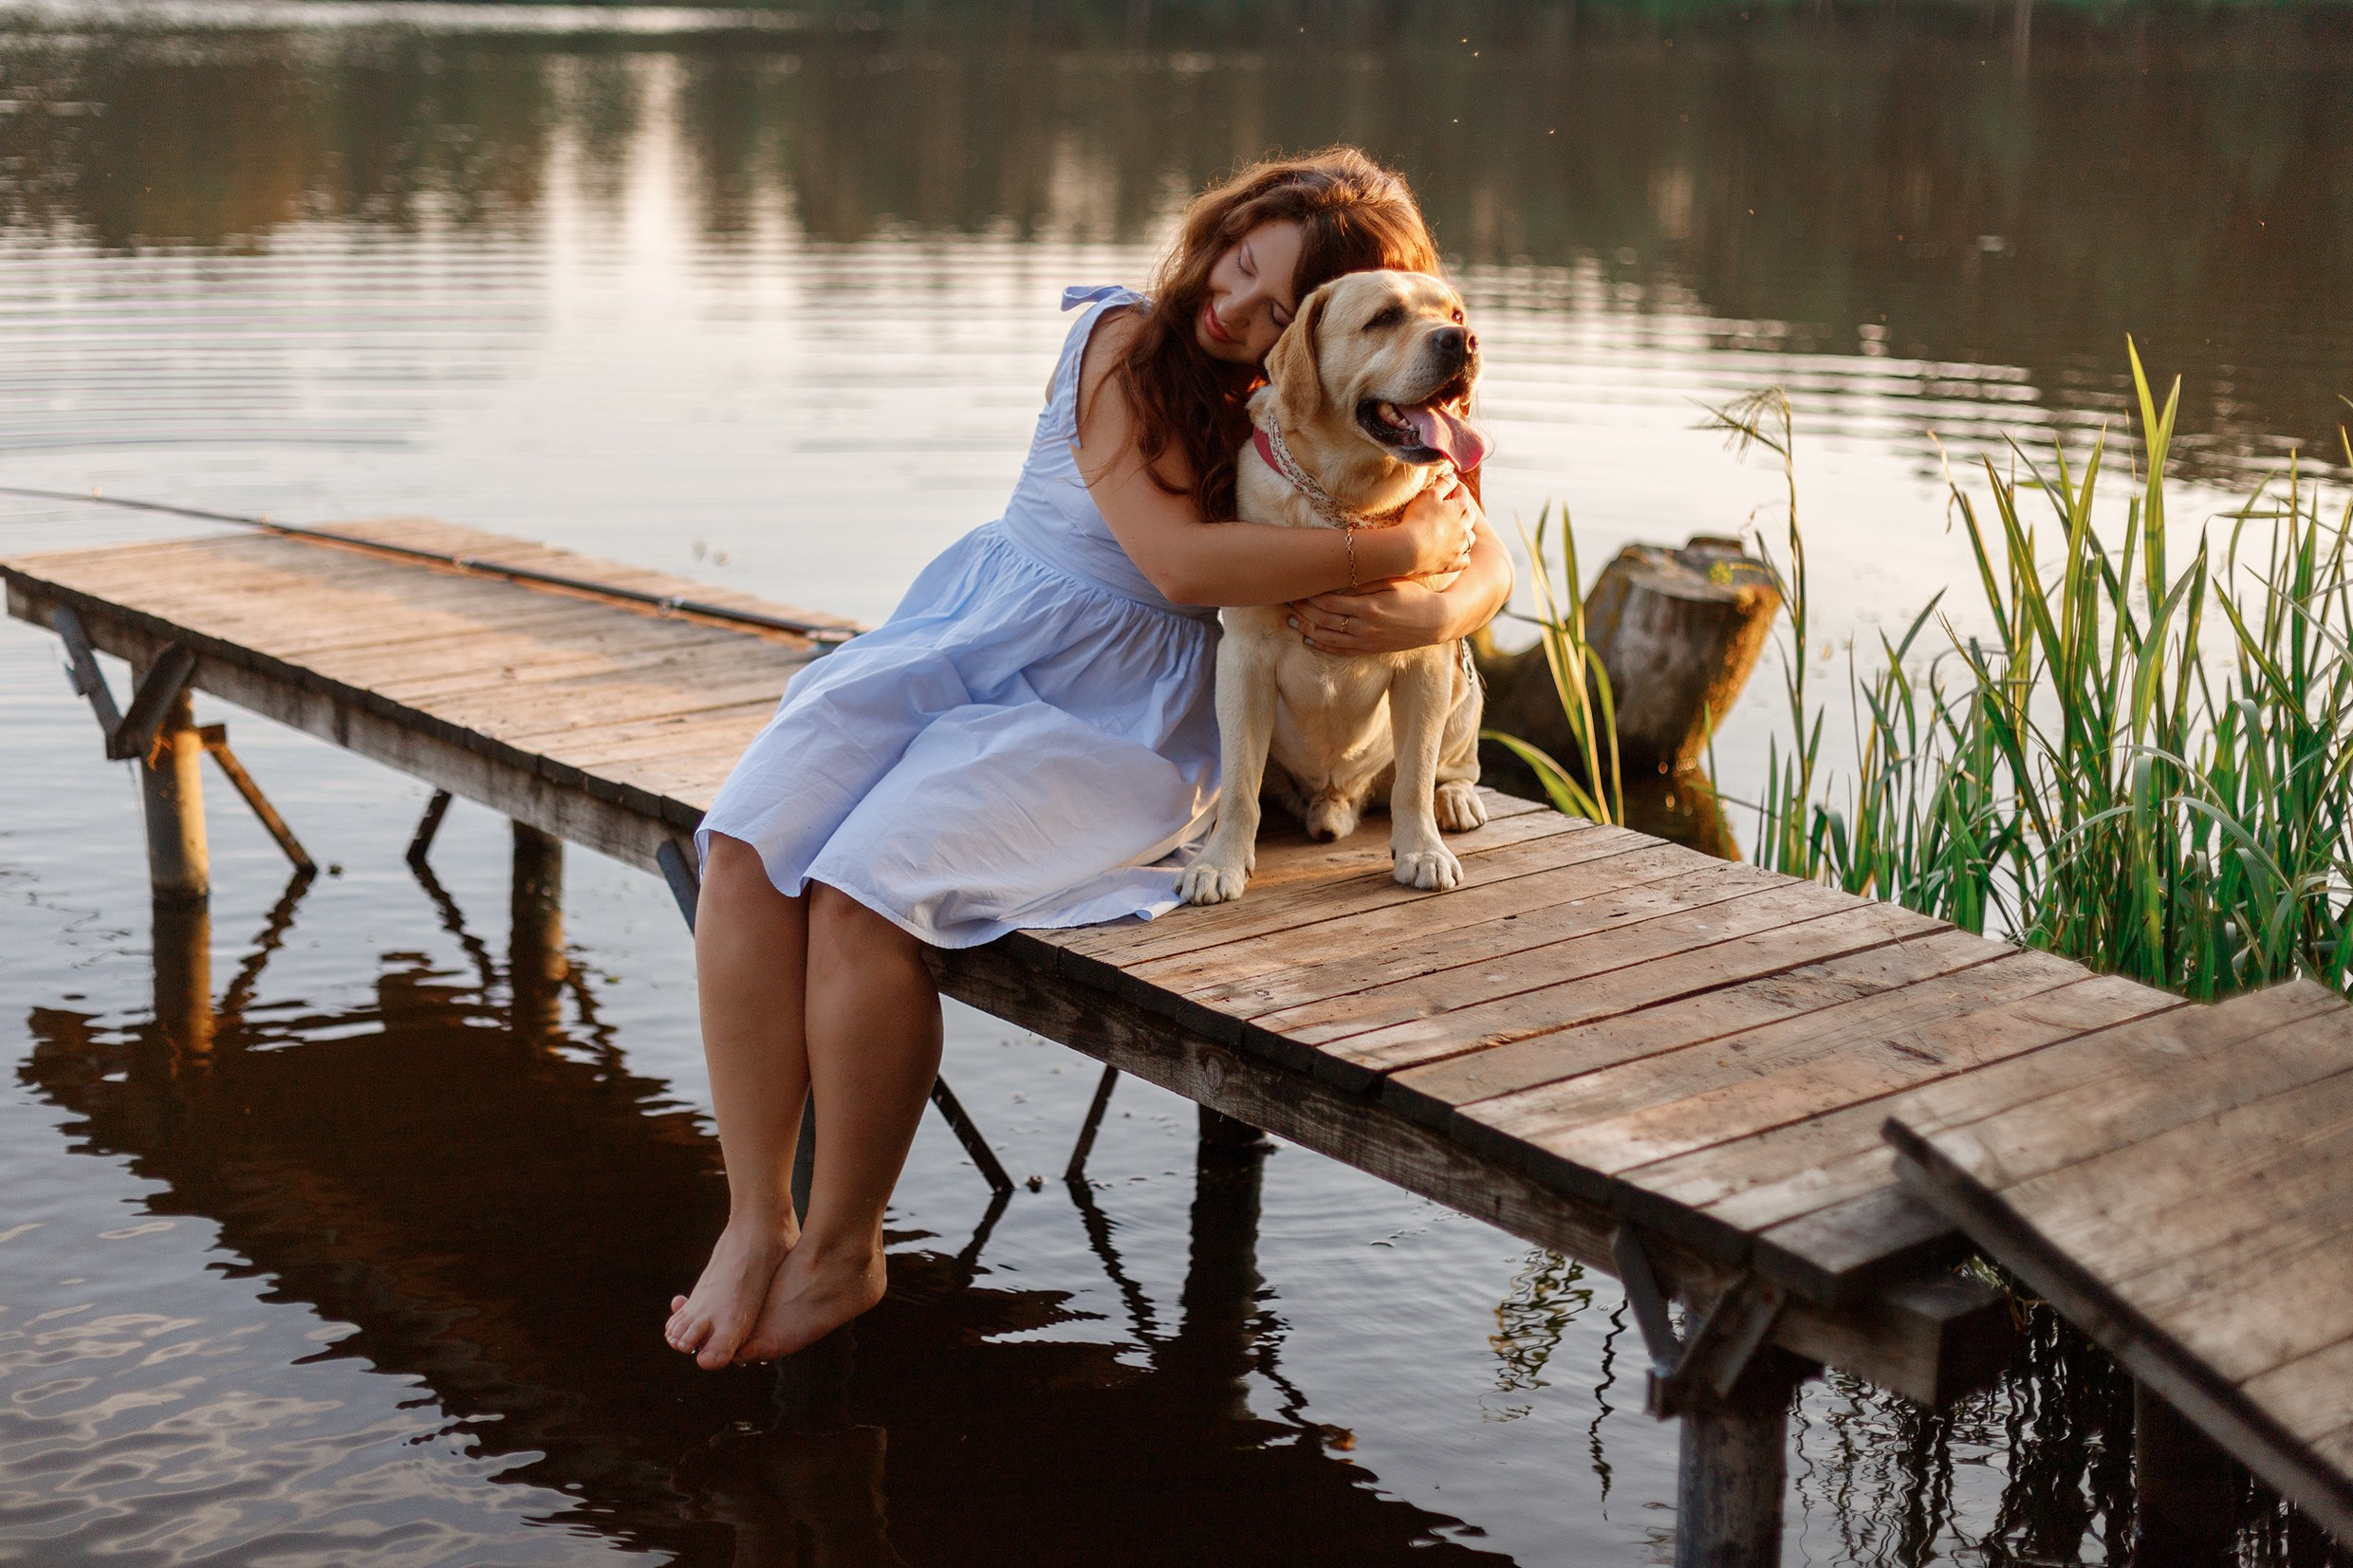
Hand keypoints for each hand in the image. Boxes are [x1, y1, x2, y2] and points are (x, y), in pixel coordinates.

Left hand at [1288, 578, 1457, 654]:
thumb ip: (1366, 580)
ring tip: (1292, 621)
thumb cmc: (1413, 595)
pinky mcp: (1368, 650)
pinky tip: (1308, 640)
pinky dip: (1321, 647)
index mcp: (1369, 607)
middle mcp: (1364, 627)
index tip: (1298, 588)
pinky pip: (1339, 651)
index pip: (1329, 603)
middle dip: (1303, 611)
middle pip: (1323, 621)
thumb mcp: (1393, 581)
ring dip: (1306, 630)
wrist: (1434, 622)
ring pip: (1327, 639)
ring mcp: (1366, 641)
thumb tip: (1340, 575)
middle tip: (1288, 602)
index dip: (1310, 597)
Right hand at [1391, 477, 1476, 578]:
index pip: (1462, 491)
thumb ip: (1443, 484)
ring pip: (1470, 538)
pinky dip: (1462, 555)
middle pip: (1469, 515)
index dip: (1454, 486)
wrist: (1409, 549)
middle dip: (1461, 508)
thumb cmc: (1418, 518)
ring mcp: (1461, 547)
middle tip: (1449, 506)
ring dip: (1464, 533)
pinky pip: (1464, 559)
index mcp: (1461, 509)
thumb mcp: (1429, 495)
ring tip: (1454, 531)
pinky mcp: (1453, 563)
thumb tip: (1453, 476)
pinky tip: (1456, 553)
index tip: (1447, 484)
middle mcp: (1466, 528)